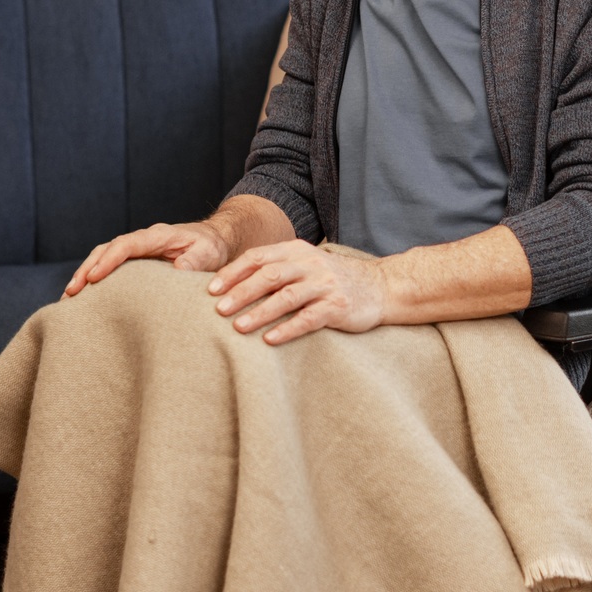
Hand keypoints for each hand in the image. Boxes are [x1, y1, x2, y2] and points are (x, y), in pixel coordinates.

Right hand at [64, 221, 234, 296]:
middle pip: (106, 250)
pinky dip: (96, 280)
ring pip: (104, 258)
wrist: (215, 240)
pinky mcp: (137, 262)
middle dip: (86, 269)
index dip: (108, 261)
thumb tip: (178, 269)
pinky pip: (112, 268)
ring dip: (86, 276)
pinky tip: (87, 300)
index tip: (93, 278)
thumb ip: (194, 261)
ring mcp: (138, 251)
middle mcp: (142, 241)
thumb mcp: (208, 253)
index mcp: (157, 236)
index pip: (125, 245)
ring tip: (69, 299)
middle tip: (71, 292)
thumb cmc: (212, 247)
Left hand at [207, 240, 388, 344]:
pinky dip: (287, 329)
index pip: (258, 257)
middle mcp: (310, 264)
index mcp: (296, 251)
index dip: (233, 272)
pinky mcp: (338, 307)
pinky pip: (308, 318)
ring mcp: (325, 285)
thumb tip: (233, 285)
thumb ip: (277, 269)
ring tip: (238, 327)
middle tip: (218, 309)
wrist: (381, 287)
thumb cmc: (333, 280)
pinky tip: (270, 340)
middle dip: (241, 292)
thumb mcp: (306, 264)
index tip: (210, 290)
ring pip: (286, 296)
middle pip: (268, 275)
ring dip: (260, 312)